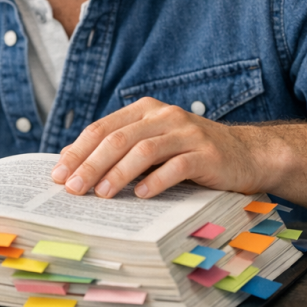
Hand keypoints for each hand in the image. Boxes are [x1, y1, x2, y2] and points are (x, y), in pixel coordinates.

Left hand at [50, 98, 270, 198]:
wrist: (248, 155)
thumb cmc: (192, 154)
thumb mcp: (155, 145)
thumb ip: (123, 151)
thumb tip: (75, 168)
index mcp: (145, 110)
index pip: (102, 128)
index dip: (77, 151)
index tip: (57, 175)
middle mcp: (164, 115)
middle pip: (118, 139)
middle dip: (91, 164)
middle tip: (73, 188)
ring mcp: (187, 132)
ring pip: (144, 150)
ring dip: (118, 174)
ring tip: (102, 194)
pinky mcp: (207, 153)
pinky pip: (177, 166)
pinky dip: (156, 181)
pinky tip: (141, 196)